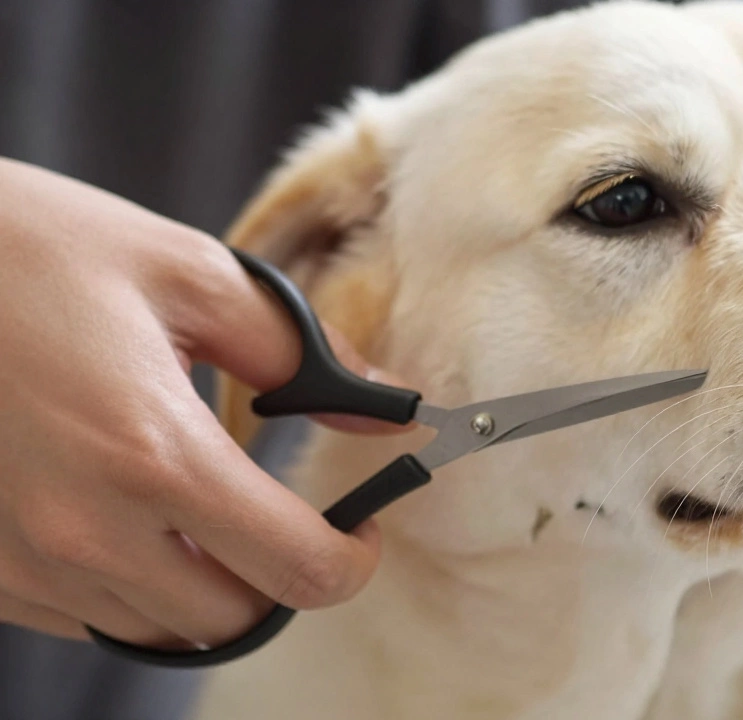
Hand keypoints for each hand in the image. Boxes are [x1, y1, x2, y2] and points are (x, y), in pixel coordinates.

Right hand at [0, 158, 408, 648]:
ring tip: (198, 507)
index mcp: (153, 454)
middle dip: (278, 575)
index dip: (351, 559)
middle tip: (284, 516)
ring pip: (158, 629)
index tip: (359, 530)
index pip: (297, 570)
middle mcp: (82, 529)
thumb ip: (303, 355)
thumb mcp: (189, 275)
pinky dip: (128, 582)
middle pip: (233, 619)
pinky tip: (125, 512)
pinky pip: (85, 616)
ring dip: (201, 584)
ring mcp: (21, 560)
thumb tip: (386, 410)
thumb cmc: (37, 249)